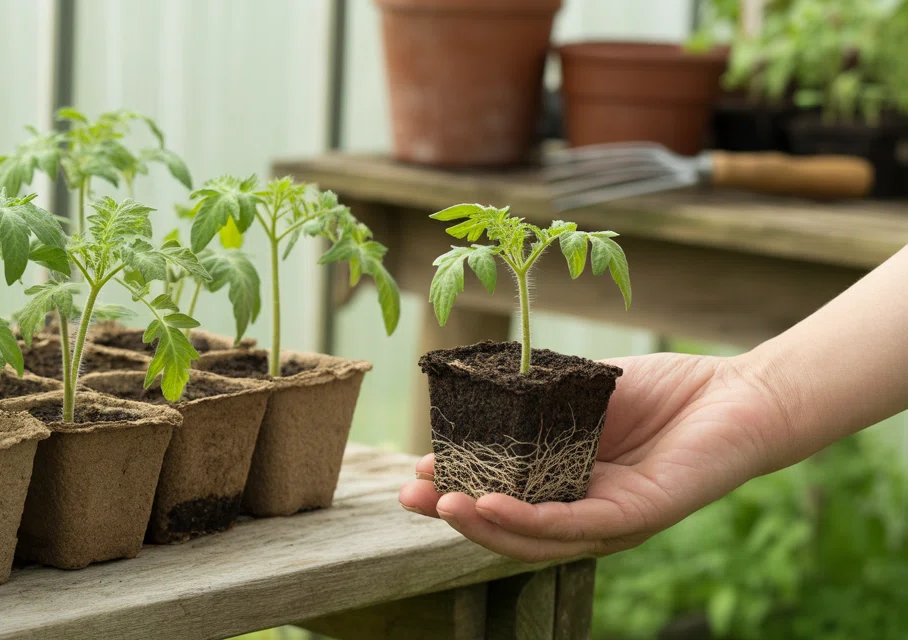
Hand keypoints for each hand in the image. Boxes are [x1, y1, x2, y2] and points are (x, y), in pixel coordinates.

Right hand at [398, 352, 789, 561]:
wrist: (738, 392)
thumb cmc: (662, 390)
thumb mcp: (577, 391)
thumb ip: (532, 401)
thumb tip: (471, 395)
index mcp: (565, 482)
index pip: (501, 495)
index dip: (456, 487)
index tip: (415, 470)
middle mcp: (583, 510)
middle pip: (508, 527)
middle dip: (455, 514)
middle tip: (410, 497)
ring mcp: (610, 519)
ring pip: (535, 539)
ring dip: (483, 526)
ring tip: (442, 505)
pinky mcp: (638, 517)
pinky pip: (576, 527)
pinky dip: (529, 521)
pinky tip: (492, 505)